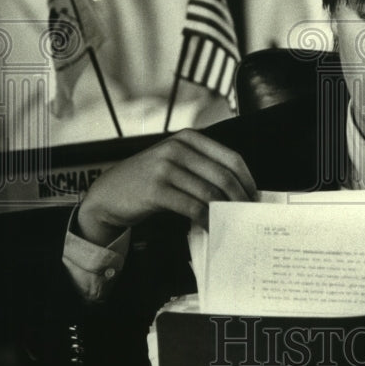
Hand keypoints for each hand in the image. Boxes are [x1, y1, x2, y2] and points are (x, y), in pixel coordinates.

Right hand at [77, 129, 256, 245]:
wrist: (109, 193)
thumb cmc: (149, 180)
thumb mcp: (175, 162)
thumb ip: (202, 167)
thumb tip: (239, 189)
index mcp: (188, 138)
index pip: (231, 157)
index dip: (247, 179)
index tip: (255, 197)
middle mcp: (177, 148)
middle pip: (223, 175)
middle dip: (239, 198)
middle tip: (247, 215)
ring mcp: (165, 167)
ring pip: (209, 192)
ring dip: (224, 211)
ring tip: (231, 224)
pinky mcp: (155, 189)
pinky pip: (191, 207)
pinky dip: (205, 219)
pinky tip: (210, 227)